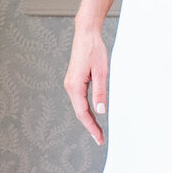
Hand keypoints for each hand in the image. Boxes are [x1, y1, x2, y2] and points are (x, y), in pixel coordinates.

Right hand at [65, 24, 109, 143]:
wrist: (86, 34)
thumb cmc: (94, 50)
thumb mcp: (101, 72)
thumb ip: (100, 92)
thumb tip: (101, 111)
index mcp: (75, 86)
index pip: (83, 113)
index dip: (91, 127)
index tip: (99, 138)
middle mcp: (70, 86)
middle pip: (79, 112)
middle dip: (90, 126)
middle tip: (99, 139)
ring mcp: (70, 83)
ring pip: (78, 106)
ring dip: (88, 119)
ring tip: (97, 130)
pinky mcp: (74, 80)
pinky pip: (79, 99)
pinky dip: (86, 109)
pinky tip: (93, 114)